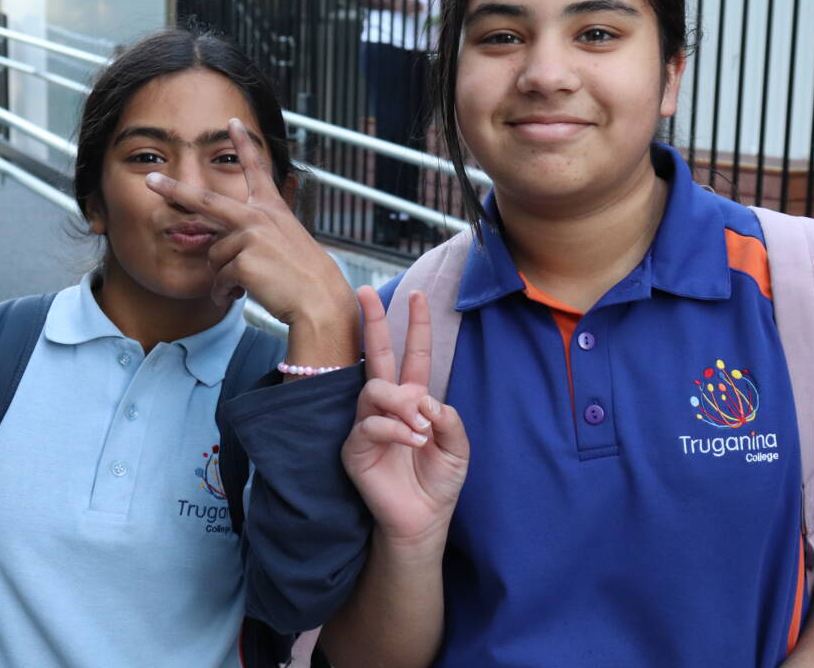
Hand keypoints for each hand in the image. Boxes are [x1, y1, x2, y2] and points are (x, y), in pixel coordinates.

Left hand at [144, 118, 353, 325]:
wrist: (319, 298)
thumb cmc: (303, 276)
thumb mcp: (284, 244)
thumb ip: (254, 237)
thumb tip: (222, 251)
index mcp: (272, 209)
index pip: (257, 170)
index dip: (244, 145)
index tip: (233, 122)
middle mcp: (259, 217)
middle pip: (206, 201)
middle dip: (175, 190)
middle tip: (151, 180)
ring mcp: (250, 237)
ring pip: (215, 255)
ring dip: (224, 275)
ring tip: (247, 284)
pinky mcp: (243, 260)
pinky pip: (219, 279)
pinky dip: (226, 292)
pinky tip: (243, 293)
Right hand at [342, 286, 468, 548]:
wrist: (424, 519)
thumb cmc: (439, 482)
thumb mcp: (458, 446)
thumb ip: (449, 419)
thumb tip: (424, 399)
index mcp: (414, 400)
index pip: (413, 355)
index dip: (416, 326)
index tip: (417, 294)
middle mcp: (388, 406)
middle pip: (377, 356)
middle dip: (373, 323)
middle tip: (365, 293)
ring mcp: (368, 424)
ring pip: (374, 390)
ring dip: (400, 402)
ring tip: (420, 425)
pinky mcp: (355, 447)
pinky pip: (369, 425)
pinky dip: (395, 429)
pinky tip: (412, 440)